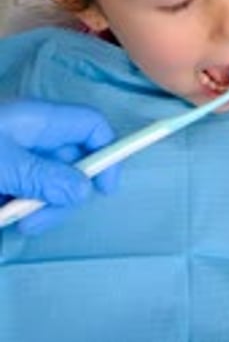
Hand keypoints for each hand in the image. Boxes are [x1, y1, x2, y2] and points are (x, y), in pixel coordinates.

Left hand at [0, 98, 119, 234]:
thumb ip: (43, 177)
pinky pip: (25, 191)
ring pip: (49, 182)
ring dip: (38, 207)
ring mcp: (16, 155)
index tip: (104, 189)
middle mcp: (32, 135)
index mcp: (39, 120)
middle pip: (72, 162)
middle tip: (34, 220)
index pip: (90, 125)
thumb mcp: (5, 164)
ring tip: (10, 221)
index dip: (107, 152)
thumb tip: (84, 190)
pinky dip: (19, 207)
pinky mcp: (3, 174)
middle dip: (63, 195)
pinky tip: (3, 216)